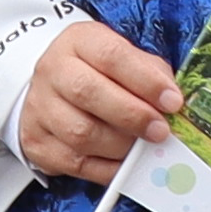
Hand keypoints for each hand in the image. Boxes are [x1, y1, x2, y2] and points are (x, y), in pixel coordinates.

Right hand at [15, 16, 183, 185]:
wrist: (55, 89)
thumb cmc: (100, 74)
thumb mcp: (127, 59)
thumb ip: (152, 74)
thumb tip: (173, 102)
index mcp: (79, 42)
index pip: (111, 56)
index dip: (146, 81)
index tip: (173, 102)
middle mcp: (53, 70)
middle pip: (87, 93)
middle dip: (132, 116)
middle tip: (160, 130)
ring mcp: (39, 107)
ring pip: (79, 133)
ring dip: (120, 146)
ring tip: (141, 146)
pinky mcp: (37, 142)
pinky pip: (75, 164)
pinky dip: (107, 169)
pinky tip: (124, 163)